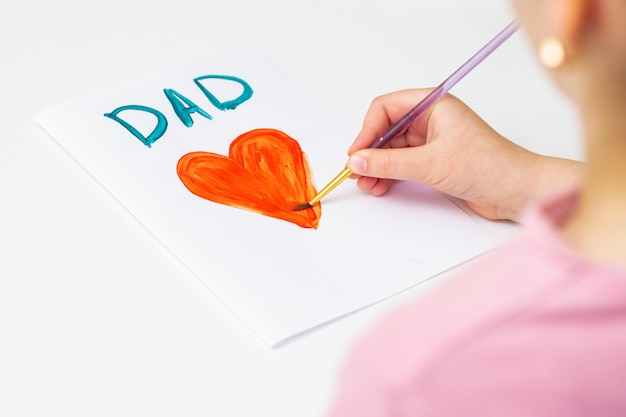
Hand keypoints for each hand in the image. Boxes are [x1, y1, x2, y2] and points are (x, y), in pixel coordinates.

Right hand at [347, 89, 581, 220]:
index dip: (367, 130)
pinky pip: (403, 163)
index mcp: (434, 105)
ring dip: (378, 166)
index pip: (386, 108)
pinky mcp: (436, 160)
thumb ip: (389, 163)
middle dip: (370, 151)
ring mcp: (433, 140)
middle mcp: (432, 119)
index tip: (357, 153)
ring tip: (368, 184)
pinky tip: (381, 186)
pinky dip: (390, 174)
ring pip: (393, 148)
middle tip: (358, 172)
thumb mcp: (431, 164)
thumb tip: (358, 162)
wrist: (518, 191)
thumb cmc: (490, 166)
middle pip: (387, 129)